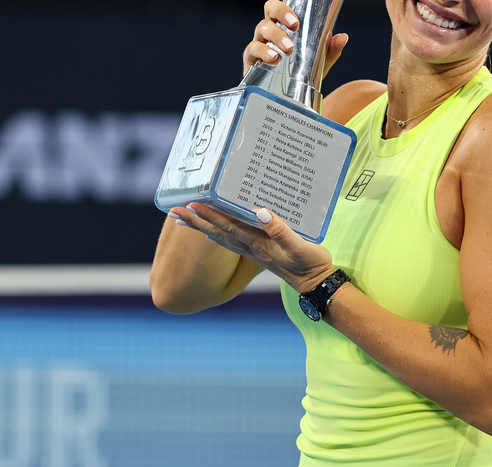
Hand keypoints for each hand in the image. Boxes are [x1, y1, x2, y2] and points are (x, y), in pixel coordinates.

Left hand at [171, 202, 336, 293]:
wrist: (317, 285)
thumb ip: (281, 231)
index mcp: (258, 244)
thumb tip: (262, 213)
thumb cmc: (310, 264)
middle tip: (174, 211)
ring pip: (221, 237)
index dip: (209, 215)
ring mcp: (253, 251)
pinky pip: (232, 242)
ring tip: (184, 220)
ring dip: (202, 227)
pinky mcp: (259, 253)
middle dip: (196, 221)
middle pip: (217, 232)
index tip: (190, 205)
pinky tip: (211, 234)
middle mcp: (251, 248)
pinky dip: (218, 235)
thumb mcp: (300, 246)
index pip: (228, 227)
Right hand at [242, 0, 348, 77]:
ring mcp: (261, 41)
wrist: (286, 98)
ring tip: (289, 49)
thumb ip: (331, 50)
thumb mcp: (322, 62)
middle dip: (281, 10)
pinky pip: (253, 48)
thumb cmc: (303, 74)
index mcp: (290, 23)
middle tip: (295, 23)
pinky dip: (264, 52)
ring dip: (277, 35)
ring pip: (262, 27)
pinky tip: (275, 58)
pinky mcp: (251, 58)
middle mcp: (274, 28)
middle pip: (271, 6)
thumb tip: (342, 37)